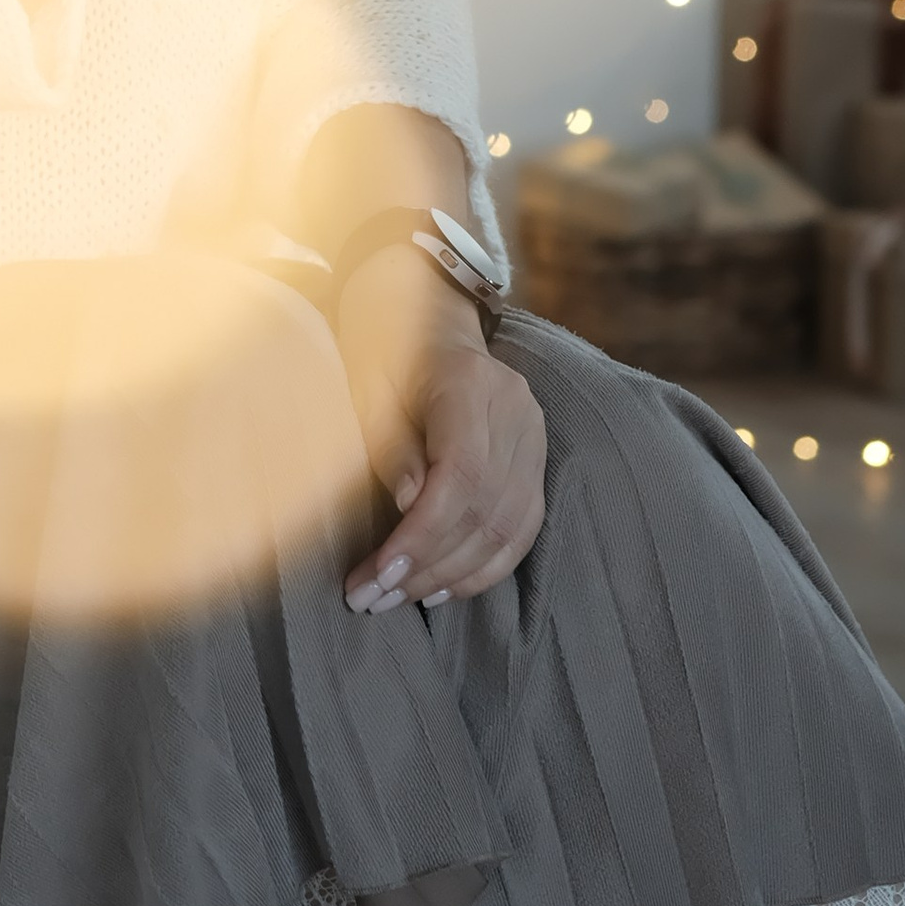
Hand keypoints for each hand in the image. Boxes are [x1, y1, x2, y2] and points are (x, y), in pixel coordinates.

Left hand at [333, 245, 546, 611]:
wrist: (426, 305)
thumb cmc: (382, 344)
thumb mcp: (367, 383)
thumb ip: (392, 443)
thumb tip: (413, 506)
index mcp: (471, 383)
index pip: (462, 477)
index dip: (422, 537)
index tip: (377, 575)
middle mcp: (516, 411)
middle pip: (486, 510)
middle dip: (427, 567)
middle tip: (370, 600)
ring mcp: (534, 434)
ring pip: (510, 528)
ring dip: (453, 576)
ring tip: (397, 600)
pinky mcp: (537, 456)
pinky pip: (523, 526)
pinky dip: (485, 565)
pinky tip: (443, 589)